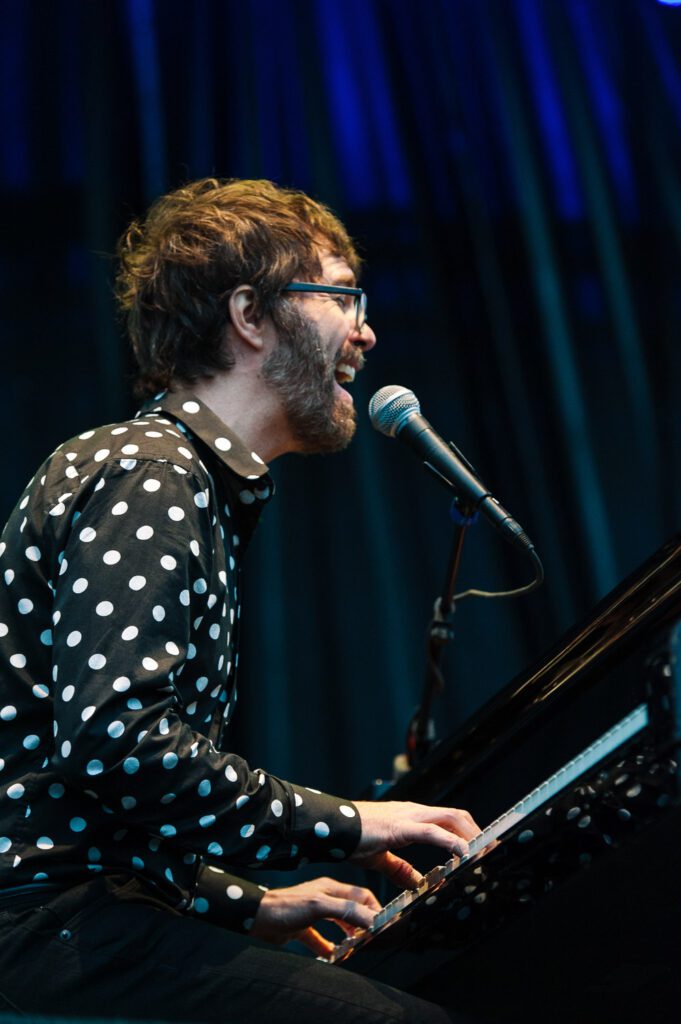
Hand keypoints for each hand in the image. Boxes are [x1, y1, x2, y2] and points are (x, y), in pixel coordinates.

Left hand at [250, 876, 381, 956]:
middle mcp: (323, 899)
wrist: (256, 918)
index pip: (360, 895)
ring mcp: (313, 913)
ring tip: (355, 947)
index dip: (373, 909)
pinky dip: (328, 947)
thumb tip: (369, 918)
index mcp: (330, 888)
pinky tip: (332, 956)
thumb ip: (345, 910)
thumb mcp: (319, 906)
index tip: (381, 925)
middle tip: (369, 938)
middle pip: (351, 909)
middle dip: (362, 923)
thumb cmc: (284, 907)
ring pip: (338, 924)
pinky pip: (320, 939)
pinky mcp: (302, 928)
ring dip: (348, 935)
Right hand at [351, 800, 481, 888]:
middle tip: (492, 850)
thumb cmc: (352, 838)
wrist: (332, 828)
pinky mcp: (399, 826)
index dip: (468, 831)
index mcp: (411, 818)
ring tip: (484, 851)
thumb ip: (399, 869)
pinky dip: (450, 840)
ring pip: (450, 818)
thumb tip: (415, 882)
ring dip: (470, 834)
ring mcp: (408, 816)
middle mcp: (414, 812)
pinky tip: (462, 851)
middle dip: (477, 831)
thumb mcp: (380, 857)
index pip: (448, 819)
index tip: (483, 847)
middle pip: (456, 815)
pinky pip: (431, 831)